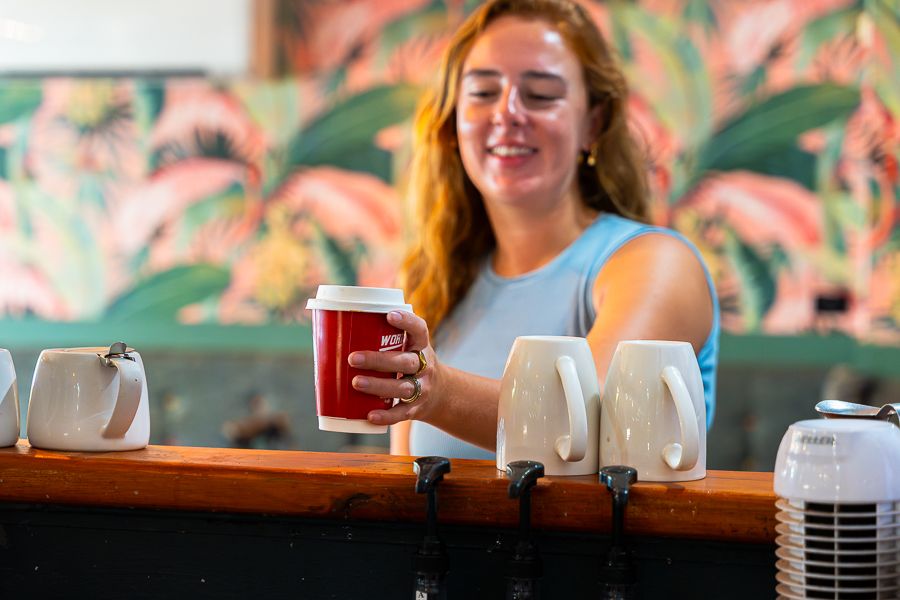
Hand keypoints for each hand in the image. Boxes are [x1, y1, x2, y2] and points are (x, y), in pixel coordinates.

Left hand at [348, 310, 439, 426]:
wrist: (441, 394)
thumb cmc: (411, 363)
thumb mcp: (408, 347)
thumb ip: (384, 338)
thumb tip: (334, 329)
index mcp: (421, 346)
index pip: (420, 330)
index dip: (407, 322)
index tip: (389, 315)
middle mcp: (425, 366)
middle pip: (406, 362)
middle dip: (378, 360)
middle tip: (353, 358)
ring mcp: (422, 389)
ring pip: (402, 388)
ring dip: (378, 386)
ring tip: (356, 383)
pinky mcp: (416, 409)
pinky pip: (401, 413)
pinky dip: (386, 416)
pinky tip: (369, 415)